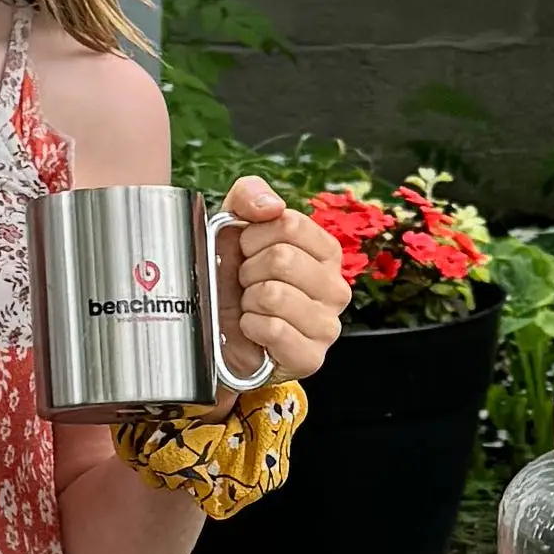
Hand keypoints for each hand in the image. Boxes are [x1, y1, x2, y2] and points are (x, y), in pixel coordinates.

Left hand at [217, 178, 349, 380]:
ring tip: (250, 307)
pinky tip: (253, 330)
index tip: (245, 251)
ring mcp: (327, 325)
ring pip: (275, 294)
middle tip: (246, 284)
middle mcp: (335, 288)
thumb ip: (249, 197)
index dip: (253, 235)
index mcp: (325, 253)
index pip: (289, 223)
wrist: (218, 338)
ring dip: (247, 301)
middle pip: (282, 258)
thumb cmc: (232, 282)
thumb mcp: (234, 228)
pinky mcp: (312, 356)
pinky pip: (274, 328)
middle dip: (248, 271)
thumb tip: (271, 205)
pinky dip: (250, 327)